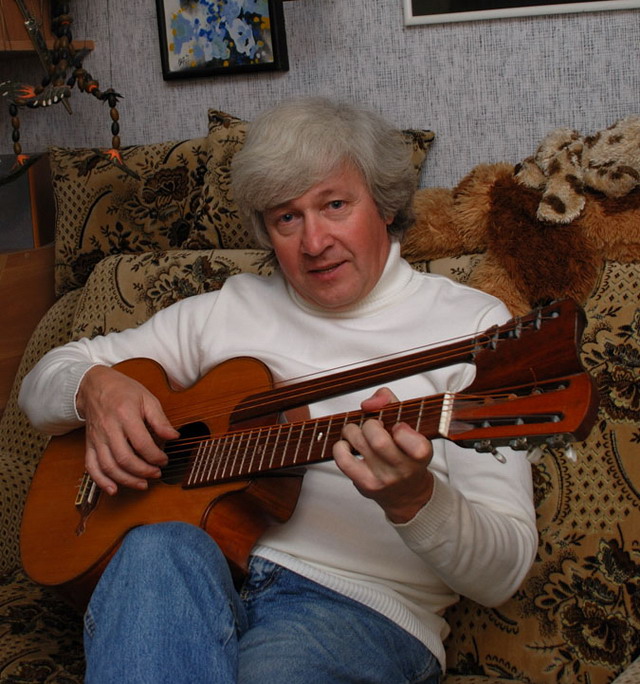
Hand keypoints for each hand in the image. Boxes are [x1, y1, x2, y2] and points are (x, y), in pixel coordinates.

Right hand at [76, 365, 178, 494]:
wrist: (95, 386)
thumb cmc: (123, 391)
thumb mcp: (147, 398)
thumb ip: (160, 419)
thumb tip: (174, 436)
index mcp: (125, 414)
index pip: (141, 443)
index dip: (155, 456)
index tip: (164, 460)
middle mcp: (108, 428)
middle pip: (124, 458)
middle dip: (143, 471)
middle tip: (156, 474)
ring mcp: (97, 438)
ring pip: (108, 466)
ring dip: (126, 480)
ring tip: (142, 484)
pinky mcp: (89, 444)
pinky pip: (91, 466)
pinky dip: (101, 481)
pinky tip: (113, 489)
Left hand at [333, 388, 433, 522]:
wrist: (407, 494)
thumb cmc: (407, 455)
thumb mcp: (409, 426)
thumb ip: (390, 404)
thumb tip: (370, 403)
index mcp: (421, 452)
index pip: (408, 436)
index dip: (398, 425)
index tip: (397, 426)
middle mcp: (404, 468)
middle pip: (378, 440)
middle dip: (369, 424)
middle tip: (372, 426)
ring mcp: (384, 478)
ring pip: (359, 443)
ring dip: (353, 431)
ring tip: (358, 434)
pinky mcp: (365, 484)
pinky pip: (343, 460)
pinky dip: (340, 447)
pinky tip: (348, 446)